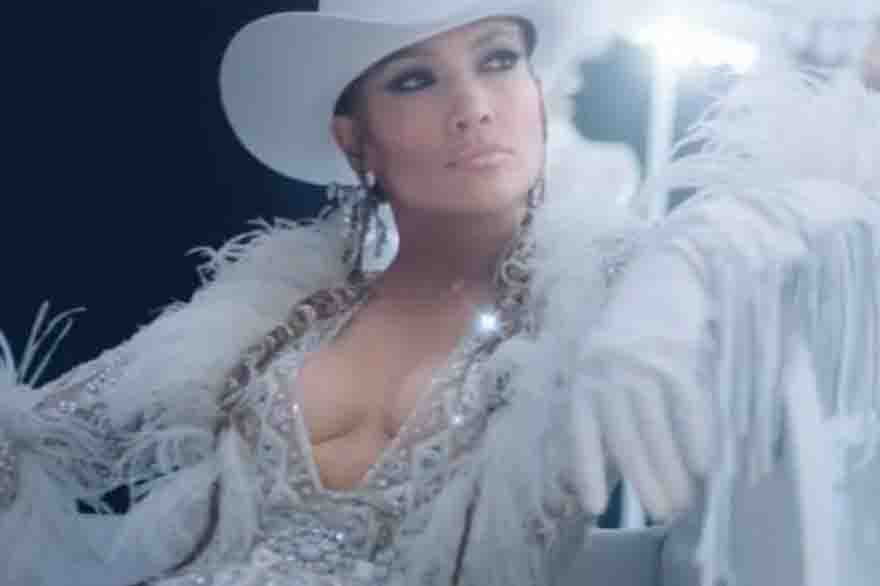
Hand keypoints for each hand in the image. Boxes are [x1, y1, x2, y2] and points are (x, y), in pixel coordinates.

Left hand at [572, 245, 715, 520]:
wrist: (662, 273)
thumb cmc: (629, 326)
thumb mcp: (601, 358)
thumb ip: (601, 399)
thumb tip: (610, 457)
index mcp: (584, 375)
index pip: (581, 431)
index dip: (587, 470)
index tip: (594, 507)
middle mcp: (608, 371)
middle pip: (625, 439)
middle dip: (643, 482)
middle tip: (660, 513)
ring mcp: (642, 364)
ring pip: (656, 431)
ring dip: (671, 472)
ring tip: (682, 501)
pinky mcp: (676, 356)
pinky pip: (687, 408)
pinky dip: (696, 441)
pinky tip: (703, 467)